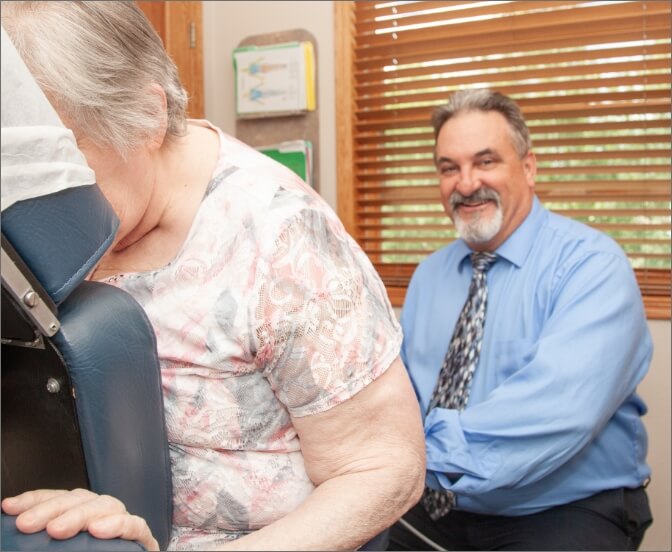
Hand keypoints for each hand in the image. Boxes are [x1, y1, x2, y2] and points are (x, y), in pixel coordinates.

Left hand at [1, 489, 158, 550]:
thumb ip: (45, 548)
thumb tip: (14, 537)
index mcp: (80, 519)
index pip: (59, 500)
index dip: (36, 500)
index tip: (10, 507)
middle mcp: (102, 517)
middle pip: (80, 499)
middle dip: (52, 508)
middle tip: (27, 524)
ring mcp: (123, 525)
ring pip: (107, 505)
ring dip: (80, 515)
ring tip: (57, 529)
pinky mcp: (143, 539)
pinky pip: (136, 525)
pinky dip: (119, 525)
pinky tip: (99, 529)